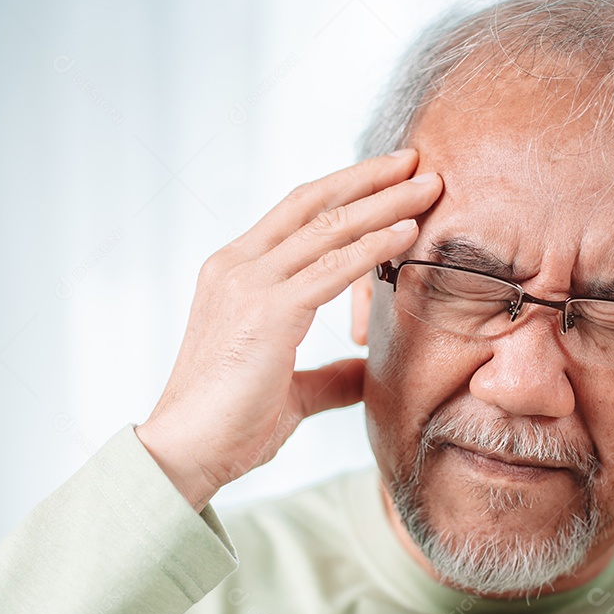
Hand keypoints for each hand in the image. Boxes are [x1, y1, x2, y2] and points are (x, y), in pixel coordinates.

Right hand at [134, 150, 441, 510]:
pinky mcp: (267, 312)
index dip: (344, 189)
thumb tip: (365, 373)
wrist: (185, 453)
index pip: (295, 213)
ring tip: (429, 185)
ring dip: (384, 202)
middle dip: (368, 178)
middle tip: (416, 160)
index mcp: (233, 274)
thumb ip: (328, 376)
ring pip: (328, 227)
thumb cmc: (229, 423)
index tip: (388, 177)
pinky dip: (374, 246)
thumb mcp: (290, 390)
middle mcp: (236, 266)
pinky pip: (332, 268)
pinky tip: (408, 232)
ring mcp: (248, 284)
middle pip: (313, 203)